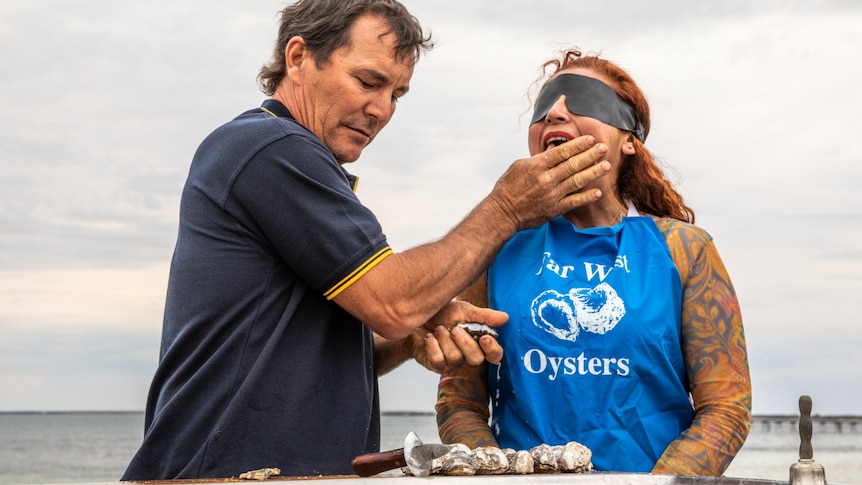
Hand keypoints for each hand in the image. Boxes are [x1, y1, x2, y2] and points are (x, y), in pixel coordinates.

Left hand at [406, 300, 505, 373]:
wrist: (416, 315)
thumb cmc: (442, 314)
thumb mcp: (464, 310)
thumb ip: (484, 316)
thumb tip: (505, 318)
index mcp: (478, 342)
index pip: (494, 355)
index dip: (492, 350)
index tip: (485, 338)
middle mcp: (467, 355)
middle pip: (476, 360)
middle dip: (465, 343)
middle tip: (454, 328)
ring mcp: (451, 363)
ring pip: (456, 359)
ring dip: (445, 339)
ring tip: (437, 329)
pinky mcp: (434, 365)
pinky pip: (438, 361)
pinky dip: (433, 346)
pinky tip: (428, 337)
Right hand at [489, 135, 610, 231]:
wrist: (502, 212)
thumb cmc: (508, 188)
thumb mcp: (519, 166)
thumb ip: (539, 159)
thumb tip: (554, 151)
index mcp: (537, 166)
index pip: (562, 152)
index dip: (578, 145)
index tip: (590, 139)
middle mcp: (546, 179)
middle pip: (573, 164)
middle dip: (590, 155)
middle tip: (603, 148)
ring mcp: (552, 195)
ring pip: (577, 181)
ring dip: (593, 172)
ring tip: (606, 165)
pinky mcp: (554, 209)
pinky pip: (574, 202)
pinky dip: (587, 197)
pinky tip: (597, 191)